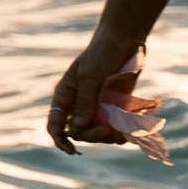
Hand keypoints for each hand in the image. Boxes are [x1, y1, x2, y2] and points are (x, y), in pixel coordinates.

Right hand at [45, 29, 143, 153]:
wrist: (125, 39)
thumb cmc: (102, 52)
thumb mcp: (90, 75)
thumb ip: (84, 101)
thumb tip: (78, 127)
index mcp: (66, 97)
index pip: (56, 125)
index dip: (60, 140)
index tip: (71, 149)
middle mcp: (80, 105)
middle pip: (81, 133)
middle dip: (93, 135)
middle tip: (107, 129)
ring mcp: (99, 107)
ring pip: (100, 133)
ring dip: (110, 136)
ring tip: (121, 130)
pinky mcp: (116, 106)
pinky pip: (116, 126)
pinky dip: (123, 130)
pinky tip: (131, 128)